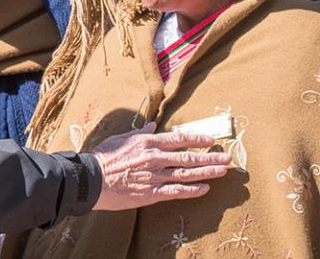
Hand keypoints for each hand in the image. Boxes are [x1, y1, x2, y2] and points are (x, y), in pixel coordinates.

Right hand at [89, 122, 231, 210]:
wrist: (91, 179)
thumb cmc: (103, 156)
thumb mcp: (121, 138)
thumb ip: (140, 133)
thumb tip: (152, 127)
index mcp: (148, 142)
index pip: (178, 139)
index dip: (197, 140)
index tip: (211, 141)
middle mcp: (155, 158)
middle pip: (188, 157)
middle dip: (210, 157)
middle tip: (227, 157)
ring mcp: (154, 176)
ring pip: (187, 174)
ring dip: (207, 172)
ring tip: (223, 171)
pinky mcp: (151, 193)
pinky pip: (176, 191)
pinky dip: (192, 190)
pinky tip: (205, 188)